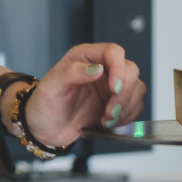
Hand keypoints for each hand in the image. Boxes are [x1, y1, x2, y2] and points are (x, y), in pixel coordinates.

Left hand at [20, 43, 146, 147]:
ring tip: (106, 120)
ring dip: (126, 107)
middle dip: (124, 93)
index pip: (113, 52)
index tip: (114, 88)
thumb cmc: (44, 104)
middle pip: (130, 70)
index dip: (119, 69)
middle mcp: (102, 69)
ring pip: (136, 88)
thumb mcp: (52, 86)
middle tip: (110, 111)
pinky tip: (108, 123)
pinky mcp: (116, 104)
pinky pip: (134, 106)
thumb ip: (72, 72)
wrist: (44, 130)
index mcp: (86, 57)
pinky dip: (126, 117)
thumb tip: (97, 69)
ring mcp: (110, 87)